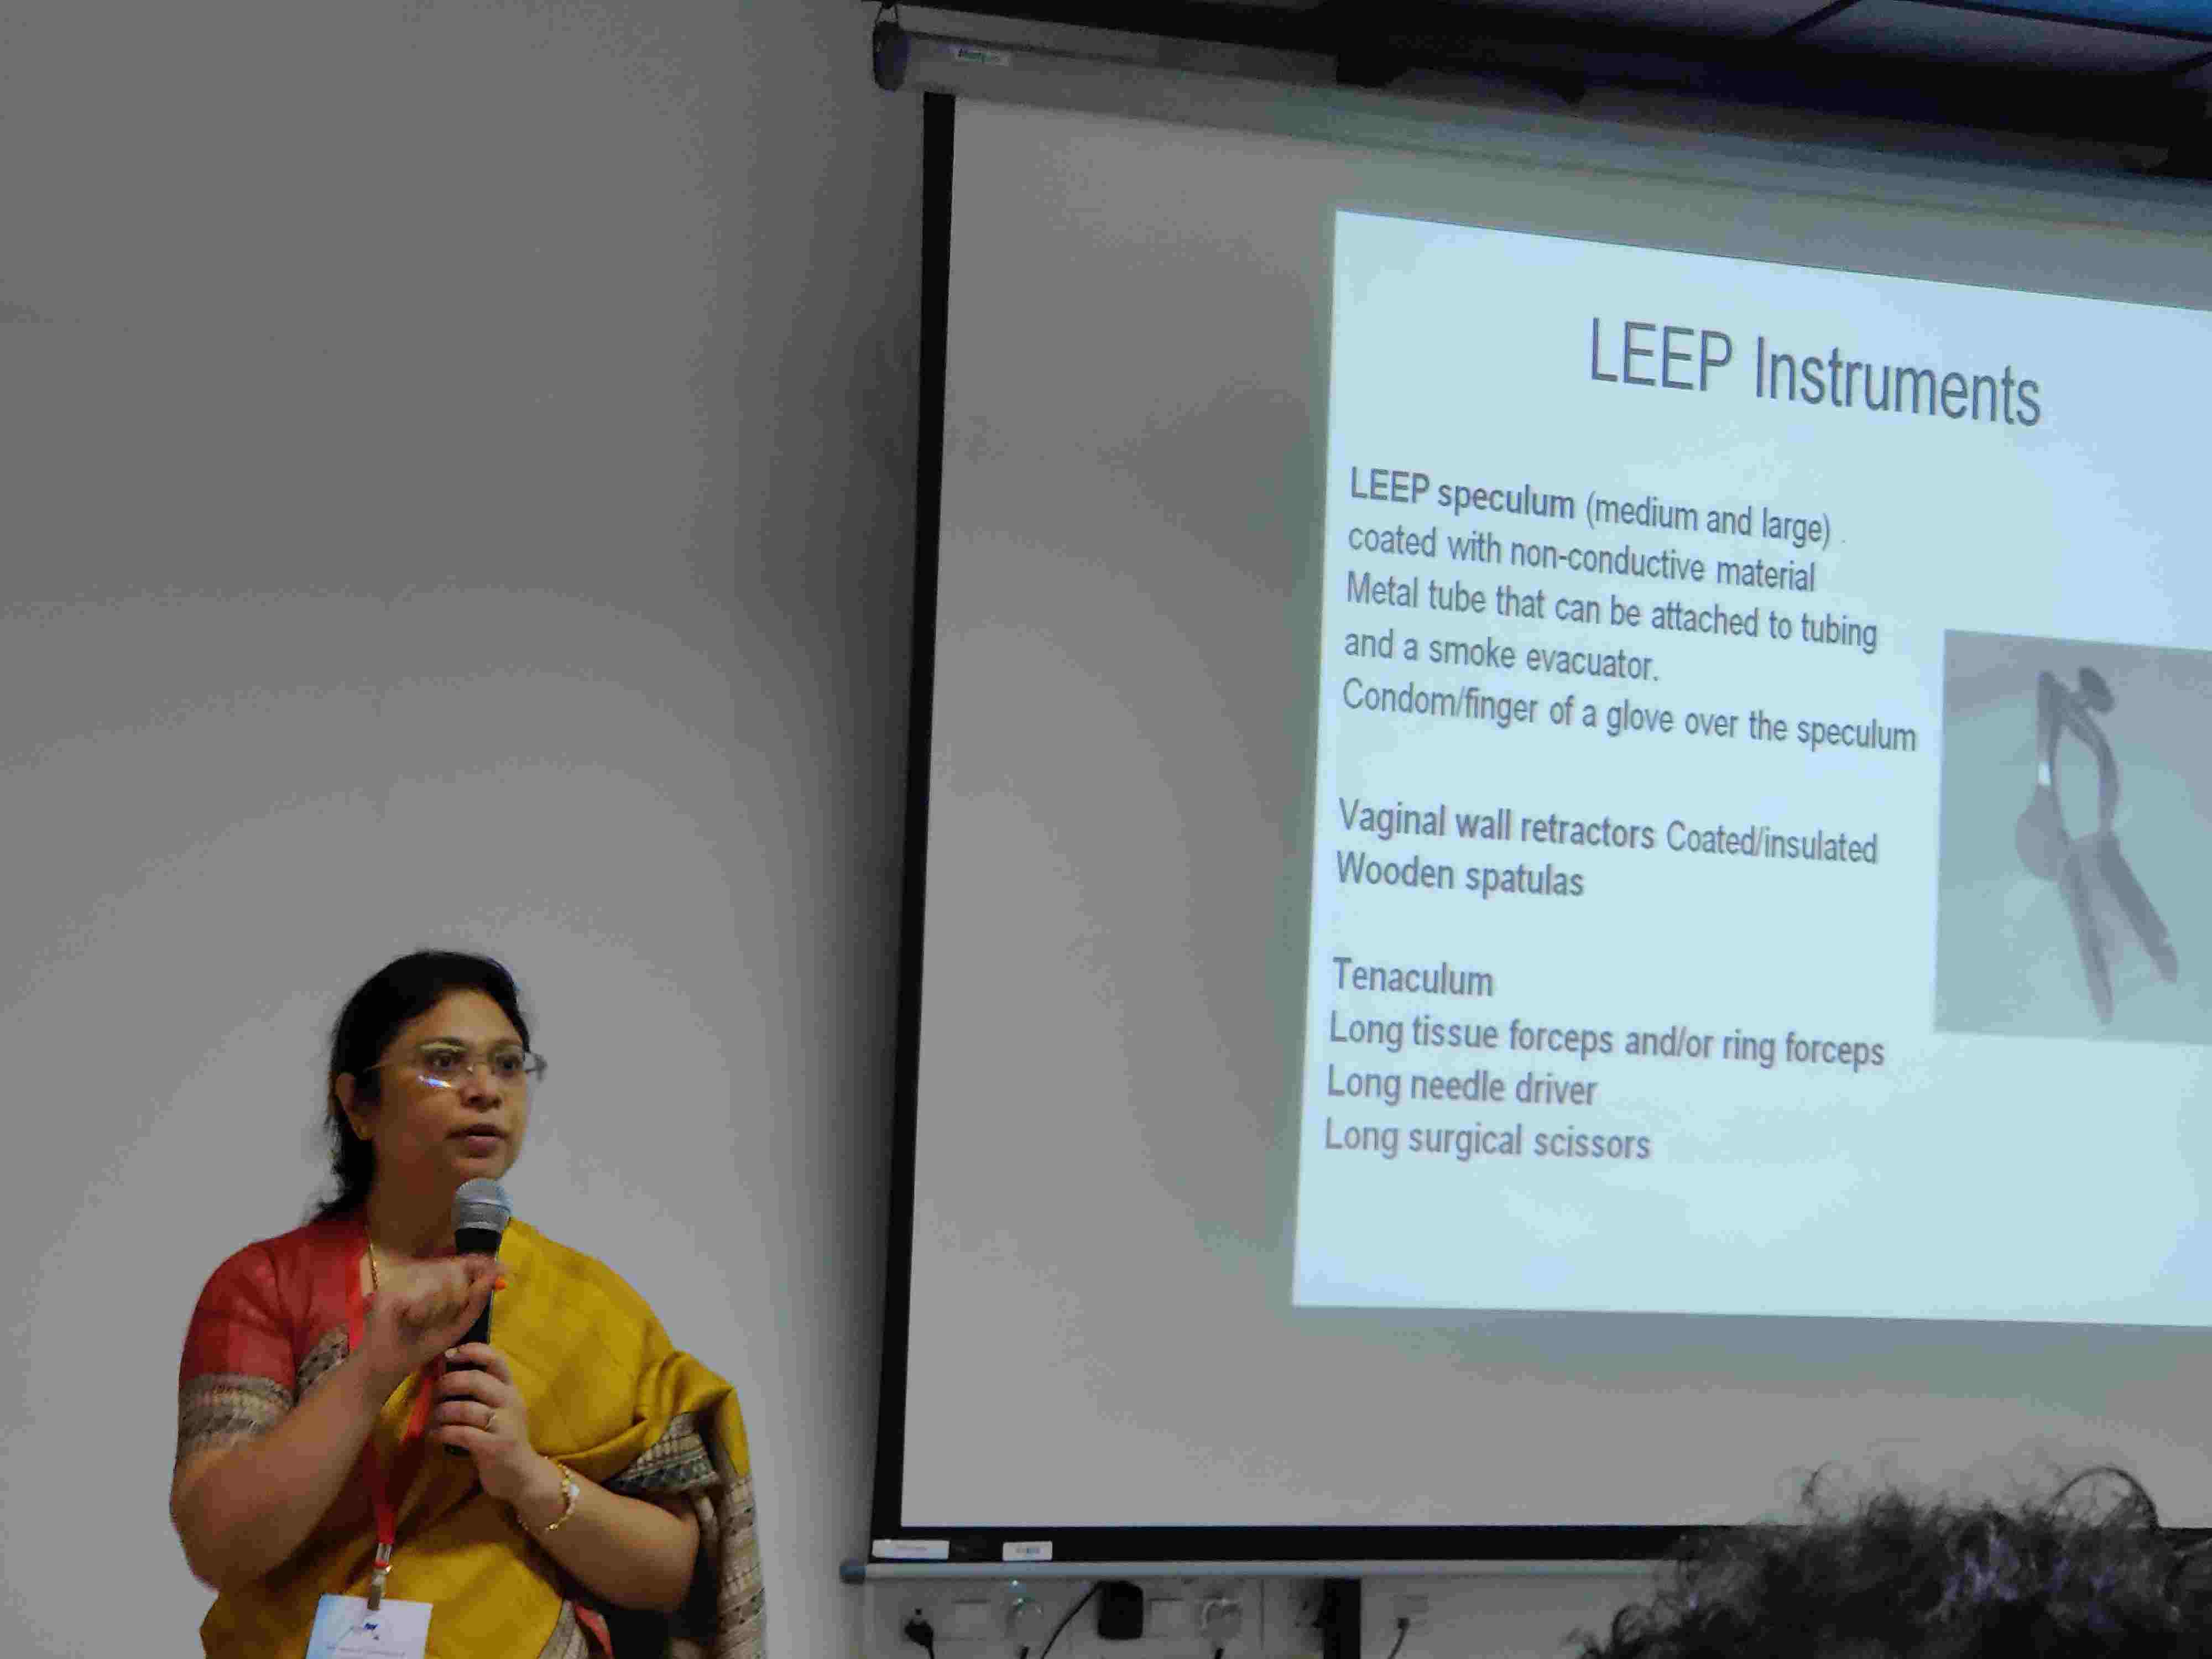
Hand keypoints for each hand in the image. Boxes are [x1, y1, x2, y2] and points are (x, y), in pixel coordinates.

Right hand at [356, 1255, 496, 1397]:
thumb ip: (475, 1301)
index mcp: (429, 1280)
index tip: (503, 1269)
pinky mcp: (388, 1291)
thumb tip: (493, 1276)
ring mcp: (399, 1280)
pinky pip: (424, 1294)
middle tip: (442, 1318)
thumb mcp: (456, 1325)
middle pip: (453, 1270)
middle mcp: (413, 1274)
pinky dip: (424, 1312)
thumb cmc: (419, 1345)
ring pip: (441, 1281)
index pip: (459, 1262)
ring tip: (422, 1322)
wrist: (385, 1368)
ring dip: (440, 1307)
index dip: (480, 1263)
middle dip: (458, 1296)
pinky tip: (410, 1322)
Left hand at [430, 1343, 543, 1505]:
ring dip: (440, 1412)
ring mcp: (505, 1425)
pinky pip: (461, 1433)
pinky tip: (434, 1436)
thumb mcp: (498, 1410)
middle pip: (475, 1380)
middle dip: (448, 1383)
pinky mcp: (495, 1447)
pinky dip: (442, 1432)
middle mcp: (510, 1402)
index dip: (472, 1351)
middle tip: (434, 1392)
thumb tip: (445, 1372)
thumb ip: (480, 1393)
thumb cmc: (501, 1438)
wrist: (522, 1475)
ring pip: (464, 1408)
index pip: (496, 1359)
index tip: (449, 1354)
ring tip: (432, 1420)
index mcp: (510, 1389)